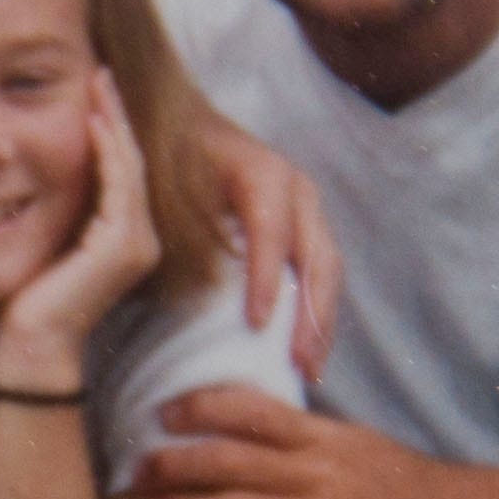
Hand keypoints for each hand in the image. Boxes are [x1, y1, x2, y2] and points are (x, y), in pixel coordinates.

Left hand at [0, 70, 159, 385]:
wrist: (24, 351)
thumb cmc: (16, 305)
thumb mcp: (31, 241)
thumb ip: (37, 207)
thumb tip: (9, 166)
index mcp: (119, 240)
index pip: (117, 169)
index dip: (106, 126)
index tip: (87, 86)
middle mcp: (137, 240)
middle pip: (129, 160)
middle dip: (114, 113)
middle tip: (99, 71)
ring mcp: (136, 244)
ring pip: (129, 166)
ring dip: (114, 121)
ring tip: (98, 82)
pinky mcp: (124, 247)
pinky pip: (121, 184)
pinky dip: (108, 150)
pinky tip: (92, 119)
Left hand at [129, 388, 472, 498]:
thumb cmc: (410, 491)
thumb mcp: (360, 448)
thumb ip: (307, 440)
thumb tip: (252, 430)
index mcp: (324, 439)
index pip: (253, 411)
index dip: (202, 408)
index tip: (161, 413)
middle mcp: (321, 474)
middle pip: (234, 461)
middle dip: (176, 465)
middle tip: (133, 472)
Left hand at [198, 110, 341, 381]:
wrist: (184, 128)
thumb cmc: (171, 162)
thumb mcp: (172, 187)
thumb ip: (188, 229)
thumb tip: (199, 286)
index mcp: (263, 172)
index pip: (270, 228)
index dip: (266, 277)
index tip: (257, 324)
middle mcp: (297, 189)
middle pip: (316, 255)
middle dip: (311, 313)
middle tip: (300, 364)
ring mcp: (309, 209)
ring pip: (327, 269)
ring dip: (321, 322)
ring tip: (310, 369)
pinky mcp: (307, 229)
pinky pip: (320, 274)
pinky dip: (316, 312)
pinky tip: (307, 349)